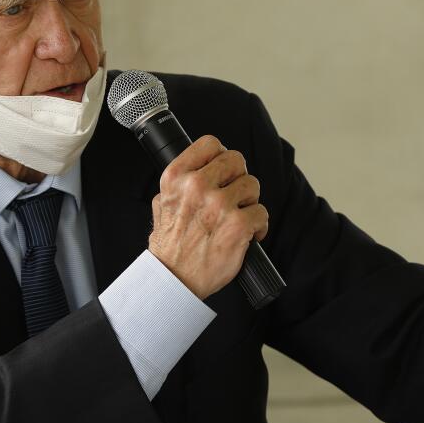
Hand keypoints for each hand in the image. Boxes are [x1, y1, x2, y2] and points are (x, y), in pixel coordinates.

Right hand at [148, 135, 269, 299]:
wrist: (175, 278)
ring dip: (249, 202)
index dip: (220, 155)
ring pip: (252, 185)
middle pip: (236, 160)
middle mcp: (197, 187)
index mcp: (176, 178)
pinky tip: (247, 234)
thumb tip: (198, 169)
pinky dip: (259, 225)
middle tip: (234, 194)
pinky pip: (262, 212)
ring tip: (238, 216)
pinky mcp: (238, 225)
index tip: (223, 168)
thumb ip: (178, 184)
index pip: (209, 144)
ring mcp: (219, 205)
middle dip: (238, 177)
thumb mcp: (161, 204)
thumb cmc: (170, 246)